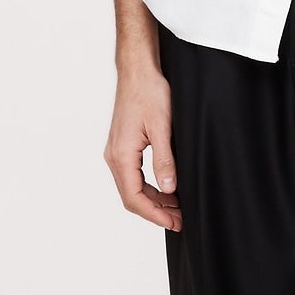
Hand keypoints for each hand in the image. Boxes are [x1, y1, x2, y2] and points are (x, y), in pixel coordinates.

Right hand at [104, 66, 181, 230]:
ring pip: (132, 187)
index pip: (134, 197)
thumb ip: (165, 161)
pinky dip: (149, 187)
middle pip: (131, 197)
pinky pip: (133, 175)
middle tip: (180, 220)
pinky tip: (167, 189)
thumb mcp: (163, 128)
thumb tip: (170, 189)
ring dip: (153, 200)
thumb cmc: (149, 93)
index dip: (155, 214)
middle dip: (155, 211)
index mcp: (122, 155)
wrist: (138, 71)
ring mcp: (117, 152)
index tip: (174, 223)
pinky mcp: (123, 147)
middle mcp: (114, 156)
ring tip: (177, 208)